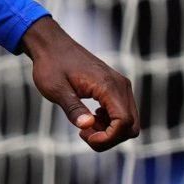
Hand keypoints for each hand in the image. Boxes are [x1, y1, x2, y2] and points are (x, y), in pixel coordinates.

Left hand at [21, 16, 140, 149]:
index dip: (107, 137)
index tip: (84, 135)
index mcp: (108, 86)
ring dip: (109, 131)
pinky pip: (123, 113)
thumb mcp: (56, 89)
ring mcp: (120, 86)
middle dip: (110, 138)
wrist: (52, 45)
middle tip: (83, 133)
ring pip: (129, 122)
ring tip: (84, 125)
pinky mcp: (115, 88)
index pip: (124, 122)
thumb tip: (87, 127)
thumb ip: (73, 109)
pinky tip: (89, 117)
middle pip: (132, 126)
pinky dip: (109, 123)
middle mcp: (120, 86)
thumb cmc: (51, 65)